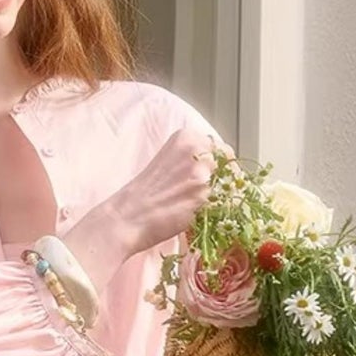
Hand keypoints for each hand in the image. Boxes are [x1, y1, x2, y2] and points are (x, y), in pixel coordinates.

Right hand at [61, 125, 217, 292]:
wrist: (126, 217)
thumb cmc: (143, 195)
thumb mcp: (168, 162)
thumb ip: (193, 159)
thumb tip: (218, 169)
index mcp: (186, 137)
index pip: (221, 148)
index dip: (221, 166)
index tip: (217, 178)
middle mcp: (196, 150)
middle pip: (228, 164)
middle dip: (224, 179)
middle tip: (210, 194)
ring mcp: (201, 173)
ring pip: (227, 185)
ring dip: (219, 196)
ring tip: (196, 206)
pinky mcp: (203, 197)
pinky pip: (221, 204)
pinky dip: (213, 211)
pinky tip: (193, 215)